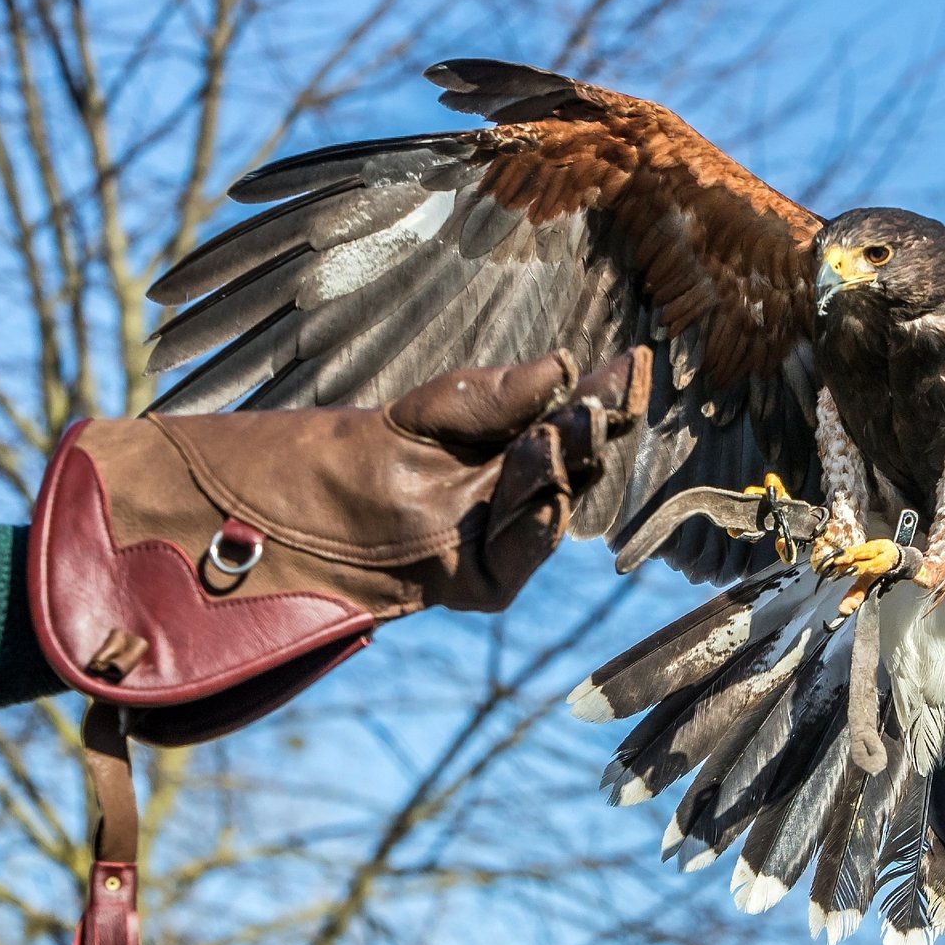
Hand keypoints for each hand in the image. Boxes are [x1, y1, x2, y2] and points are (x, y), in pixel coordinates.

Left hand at [379, 345, 650, 611]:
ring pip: (555, 504)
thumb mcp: (438, 407)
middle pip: (577, 462)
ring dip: (560, 472)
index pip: (578, 418)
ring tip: (555, 435)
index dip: (609, 394)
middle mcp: (526, 490)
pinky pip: (522, 554)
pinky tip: (546, 495)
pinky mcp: (485, 581)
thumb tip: (563, 363)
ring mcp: (508, 536)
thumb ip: (496, 394)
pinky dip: (537, 524)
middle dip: (591, 434)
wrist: (309, 505)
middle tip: (599, 405)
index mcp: (524, 443)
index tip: (635, 362)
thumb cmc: (374, 447)